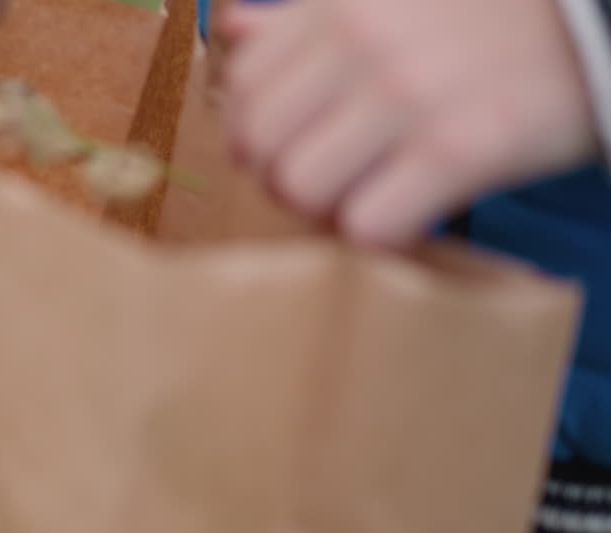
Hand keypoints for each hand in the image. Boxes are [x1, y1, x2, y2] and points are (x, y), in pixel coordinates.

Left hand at [220, 0, 600, 245]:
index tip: (290, 146)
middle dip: (281, 177)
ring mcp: (408, 97)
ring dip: (324, 211)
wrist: (603, 25)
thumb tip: (232, 33)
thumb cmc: (485, 21)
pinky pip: (367, 224)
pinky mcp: (459, 148)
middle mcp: (363, 45)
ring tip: (366, 200)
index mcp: (338, 8)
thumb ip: (302, 18)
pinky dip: (379, 237)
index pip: (242, 90)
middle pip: (258, 145)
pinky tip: (408, 219)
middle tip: (329, 183)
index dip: (253, 133)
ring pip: (299, 188)